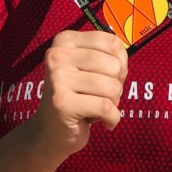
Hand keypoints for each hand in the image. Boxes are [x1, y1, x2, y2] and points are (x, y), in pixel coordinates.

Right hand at [30, 30, 128, 159]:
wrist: (50, 131)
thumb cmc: (77, 96)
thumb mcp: (89, 68)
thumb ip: (107, 56)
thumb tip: (122, 54)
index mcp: (65, 41)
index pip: (112, 43)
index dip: (121, 63)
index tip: (108, 76)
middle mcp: (57, 55)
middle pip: (114, 66)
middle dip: (117, 85)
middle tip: (101, 95)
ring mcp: (58, 79)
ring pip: (112, 87)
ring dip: (113, 103)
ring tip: (97, 107)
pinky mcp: (62, 103)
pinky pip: (105, 108)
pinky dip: (112, 118)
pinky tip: (104, 122)